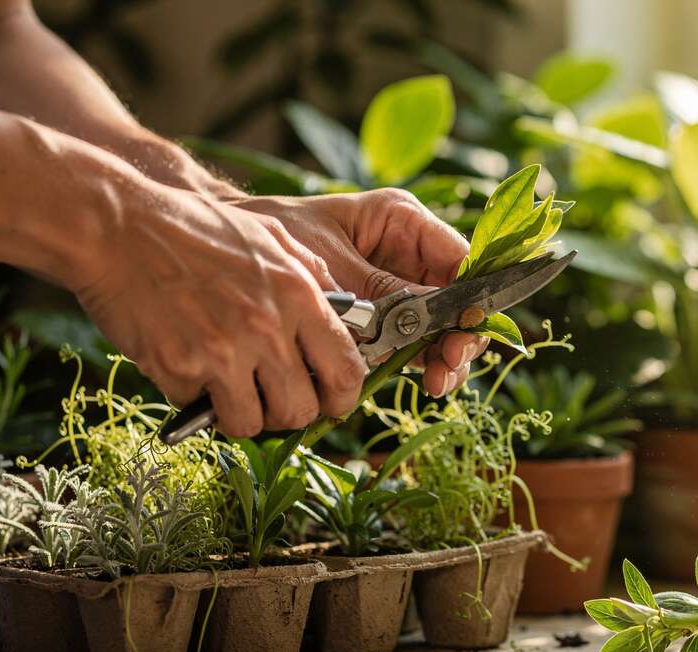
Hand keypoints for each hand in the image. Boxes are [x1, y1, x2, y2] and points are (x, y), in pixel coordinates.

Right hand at [71, 189, 366, 436]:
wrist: (118, 224)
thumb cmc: (196, 228)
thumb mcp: (271, 235)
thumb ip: (313, 275)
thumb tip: (347, 310)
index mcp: (298, 295)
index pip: (345, 371)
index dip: (343, 398)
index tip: (332, 401)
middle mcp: (266, 328)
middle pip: (301, 410)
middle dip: (290, 413)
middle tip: (272, 397)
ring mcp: (220, 352)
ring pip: (252, 424)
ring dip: (243, 414)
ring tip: (229, 387)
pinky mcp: (176, 368)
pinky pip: (197, 408)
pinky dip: (192, 396)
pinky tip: (185, 362)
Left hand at [234, 189, 487, 395]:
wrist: (227, 254)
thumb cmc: (273, 237)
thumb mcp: (328, 260)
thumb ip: (378, 289)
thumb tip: (426, 316)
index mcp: (402, 222)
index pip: (458, 257)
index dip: (471, 296)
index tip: (464, 330)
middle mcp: (410, 255)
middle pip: (459, 299)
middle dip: (460, 335)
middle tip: (446, 366)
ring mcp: (401, 289)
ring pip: (443, 327)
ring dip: (446, 357)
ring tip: (437, 382)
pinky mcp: (385, 321)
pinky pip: (415, 344)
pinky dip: (422, 365)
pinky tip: (424, 383)